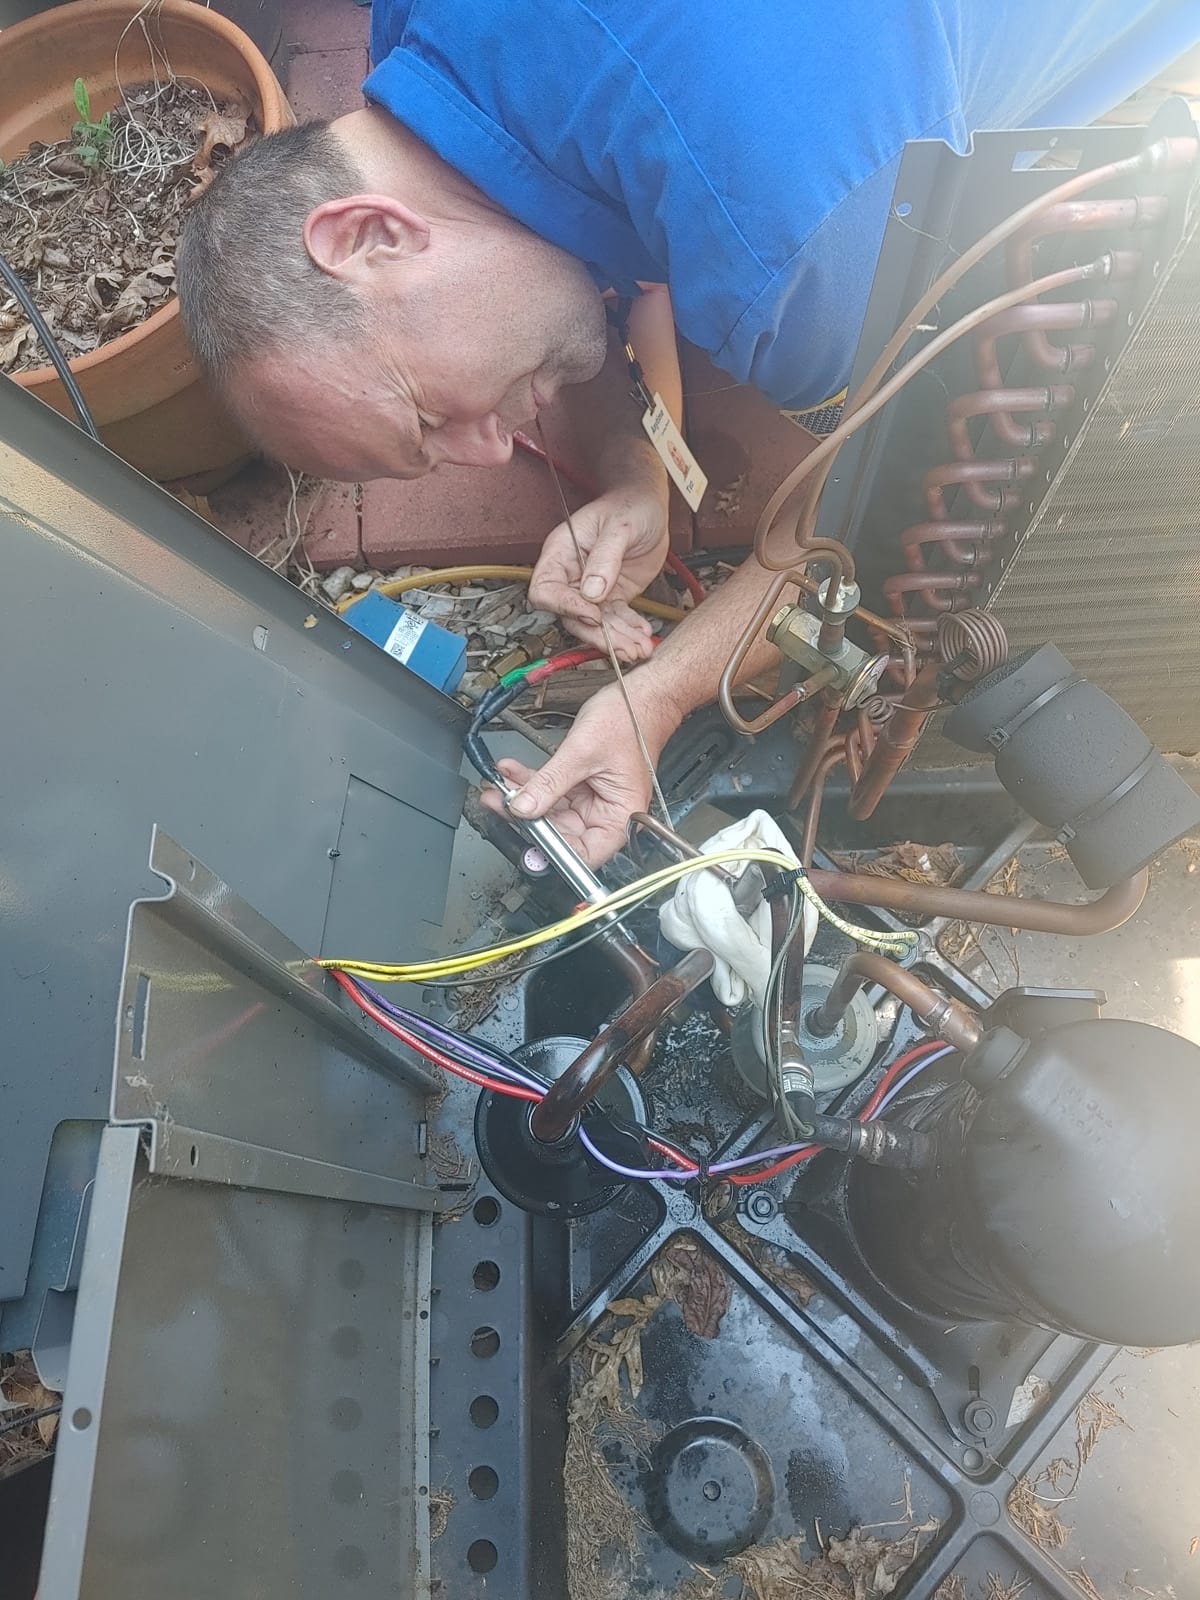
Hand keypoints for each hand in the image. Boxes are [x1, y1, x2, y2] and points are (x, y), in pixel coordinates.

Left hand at [480, 678, 681, 865]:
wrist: (638, 694)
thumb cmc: (630, 720)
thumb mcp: (582, 753)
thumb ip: (550, 783)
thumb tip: (523, 808)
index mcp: (621, 816)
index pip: (585, 853)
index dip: (553, 850)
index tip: (524, 837)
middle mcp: (608, 814)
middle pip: (562, 833)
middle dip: (529, 818)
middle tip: (500, 804)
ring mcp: (592, 800)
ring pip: (551, 811)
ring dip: (524, 798)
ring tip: (499, 786)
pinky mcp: (581, 785)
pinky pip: (551, 791)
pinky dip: (532, 782)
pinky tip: (512, 772)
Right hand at [529, 477, 668, 662]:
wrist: (651, 507)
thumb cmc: (629, 505)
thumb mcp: (619, 527)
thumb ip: (605, 559)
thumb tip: (591, 592)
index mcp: (562, 552)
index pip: (547, 589)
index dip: (566, 606)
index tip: (594, 615)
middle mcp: (572, 574)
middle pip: (572, 615)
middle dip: (598, 635)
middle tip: (623, 647)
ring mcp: (592, 588)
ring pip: (596, 624)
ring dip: (618, 639)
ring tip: (640, 648)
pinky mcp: (612, 596)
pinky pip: (616, 620)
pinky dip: (629, 630)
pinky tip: (644, 634)